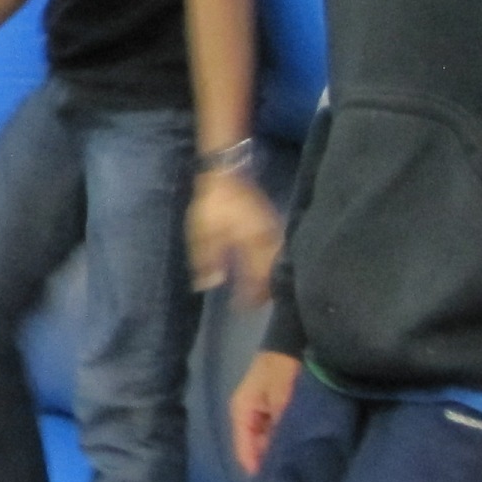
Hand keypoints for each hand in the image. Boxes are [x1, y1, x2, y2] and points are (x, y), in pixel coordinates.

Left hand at [186, 170, 282, 302]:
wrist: (226, 172)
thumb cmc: (212, 204)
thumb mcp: (201, 233)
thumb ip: (206, 260)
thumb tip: (209, 285)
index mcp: (251, 244)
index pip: (256, 279)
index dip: (249, 297)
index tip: (240, 308)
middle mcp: (268, 239)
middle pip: (273, 274)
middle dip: (265, 292)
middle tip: (253, 305)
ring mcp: (273, 230)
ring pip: (279, 263)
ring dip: (271, 279)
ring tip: (262, 292)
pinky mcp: (273, 223)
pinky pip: (279, 251)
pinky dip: (274, 264)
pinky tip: (267, 269)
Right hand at [229, 350, 298, 477]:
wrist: (295, 338)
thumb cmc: (284, 367)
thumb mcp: (282, 399)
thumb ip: (279, 429)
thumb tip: (282, 459)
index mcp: (241, 412)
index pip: (244, 452)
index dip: (260, 472)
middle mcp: (247, 415)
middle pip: (256, 449)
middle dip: (273, 463)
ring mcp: (261, 411)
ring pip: (268, 441)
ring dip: (282, 452)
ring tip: (301, 468)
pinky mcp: (275, 408)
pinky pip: (277, 432)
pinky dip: (287, 440)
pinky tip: (302, 449)